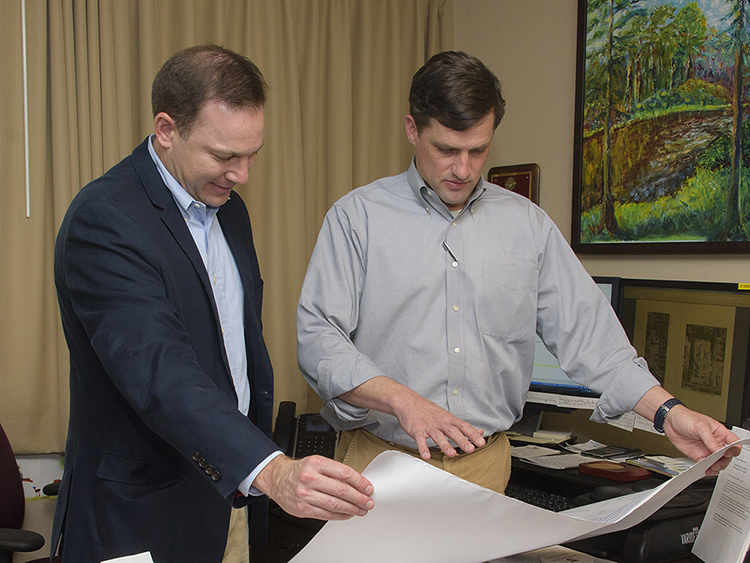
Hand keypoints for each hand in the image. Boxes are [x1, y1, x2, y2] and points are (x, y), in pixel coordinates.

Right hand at [253, 455, 373, 519]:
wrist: (277, 479)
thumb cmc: (300, 471)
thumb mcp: (316, 463)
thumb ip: (334, 472)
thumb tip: (356, 483)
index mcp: (316, 463)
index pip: (344, 473)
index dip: (360, 482)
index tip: (368, 488)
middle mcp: (310, 478)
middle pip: (341, 490)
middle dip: (359, 498)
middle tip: (368, 501)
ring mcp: (305, 494)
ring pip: (335, 504)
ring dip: (352, 508)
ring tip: (361, 509)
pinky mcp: (302, 509)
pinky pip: (326, 514)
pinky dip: (340, 515)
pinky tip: (347, 514)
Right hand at [392, 389, 485, 459]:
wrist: (408, 402)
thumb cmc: (429, 411)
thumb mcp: (448, 416)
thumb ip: (463, 426)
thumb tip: (480, 431)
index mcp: (449, 419)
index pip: (463, 426)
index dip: (472, 434)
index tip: (481, 442)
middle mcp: (440, 422)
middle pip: (452, 431)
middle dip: (462, 440)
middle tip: (470, 449)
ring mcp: (428, 426)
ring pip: (437, 436)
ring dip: (445, 445)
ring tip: (451, 454)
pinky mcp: (416, 430)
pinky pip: (420, 439)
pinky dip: (423, 448)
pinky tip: (426, 456)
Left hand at [664, 405, 740, 475]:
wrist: (669, 421)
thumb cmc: (686, 418)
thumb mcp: (700, 426)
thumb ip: (710, 439)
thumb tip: (718, 451)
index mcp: (720, 433)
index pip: (734, 443)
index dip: (735, 449)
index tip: (728, 453)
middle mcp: (715, 442)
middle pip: (726, 456)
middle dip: (724, 461)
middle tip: (717, 463)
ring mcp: (706, 449)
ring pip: (717, 462)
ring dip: (716, 467)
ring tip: (711, 468)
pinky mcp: (697, 455)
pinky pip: (705, 465)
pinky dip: (706, 469)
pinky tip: (705, 470)